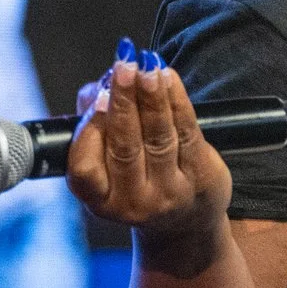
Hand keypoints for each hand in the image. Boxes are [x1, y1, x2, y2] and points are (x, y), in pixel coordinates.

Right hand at [67, 42, 233, 271]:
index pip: (85, 167)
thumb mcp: (108, 162)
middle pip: (125, 147)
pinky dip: (177, 102)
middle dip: (123, 101)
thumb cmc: (138, 178)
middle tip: (124, 65)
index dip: (90, 130)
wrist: (186, 222)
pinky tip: (169, 79)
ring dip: (152, 96)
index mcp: (100, 200)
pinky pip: (187, 133)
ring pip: (158, 137)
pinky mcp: (202, 180)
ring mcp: (170, 194)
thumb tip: (98, 86)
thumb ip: (95, 123)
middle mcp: (133, 202)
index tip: (98, 96)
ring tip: (148, 65)